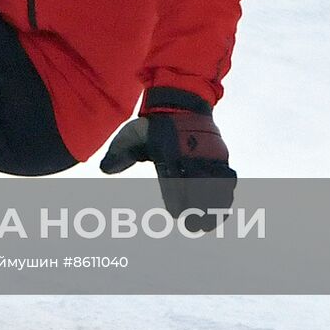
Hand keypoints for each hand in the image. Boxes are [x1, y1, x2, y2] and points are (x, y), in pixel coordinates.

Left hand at [99, 87, 235, 230]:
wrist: (180, 102)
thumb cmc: (152, 125)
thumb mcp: (131, 135)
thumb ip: (119, 154)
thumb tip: (103, 170)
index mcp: (166, 150)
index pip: (172, 179)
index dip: (176, 198)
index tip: (175, 214)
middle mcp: (189, 153)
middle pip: (196, 185)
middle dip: (198, 208)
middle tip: (195, 227)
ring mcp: (207, 153)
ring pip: (214, 183)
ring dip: (214, 205)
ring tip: (210, 224)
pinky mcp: (219, 154)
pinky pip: (226, 175)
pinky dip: (226, 193)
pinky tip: (223, 209)